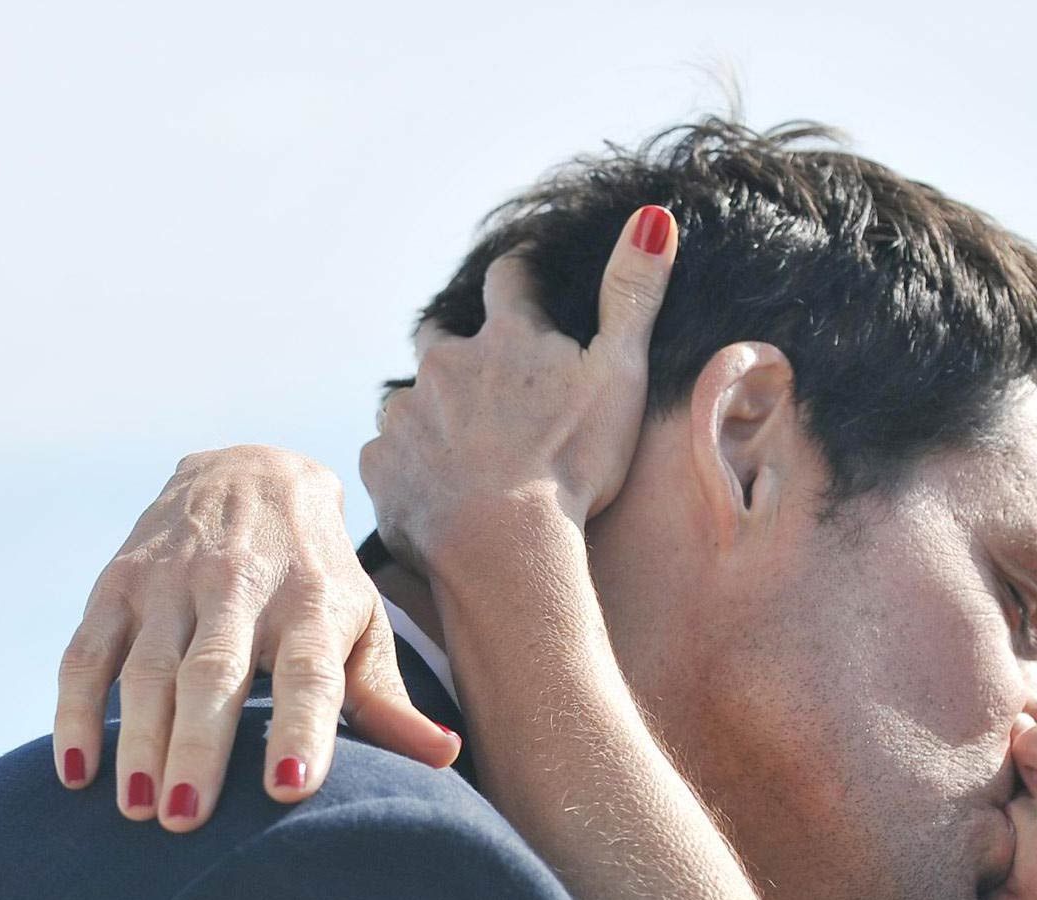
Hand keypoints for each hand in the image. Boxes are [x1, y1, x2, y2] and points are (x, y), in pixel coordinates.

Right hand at [50, 446, 460, 828]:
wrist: (252, 469)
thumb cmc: (316, 576)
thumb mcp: (360, 621)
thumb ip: (385, 698)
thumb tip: (443, 759)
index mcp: (313, 603)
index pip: (308, 672)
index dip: (300, 730)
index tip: (287, 792)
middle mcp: (241, 586)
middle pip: (216, 674)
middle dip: (199, 748)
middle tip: (185, 822)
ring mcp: (172, 582)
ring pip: (147, 668)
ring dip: (137, 740)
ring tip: (137, 810)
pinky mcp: (118, 581)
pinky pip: (87, 652)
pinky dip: (76, 711)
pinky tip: (76, 774)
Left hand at [360, 204, 677, 568]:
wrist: (507, 546)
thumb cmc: (573, 463)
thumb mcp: (619, 372)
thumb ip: (633, 294)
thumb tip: (654, 216)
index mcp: (507, 339)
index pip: (510, 279)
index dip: (519, 273)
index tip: (523, 274)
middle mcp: (446, 365)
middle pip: (439, 335)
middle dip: (456, 346)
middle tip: (479, 375)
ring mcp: (408, 416)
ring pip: (411, 400)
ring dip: (431, 414)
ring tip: (457, 451)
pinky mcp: (382, 466)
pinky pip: (388, 456)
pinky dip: (407, 466)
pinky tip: (431, 492)